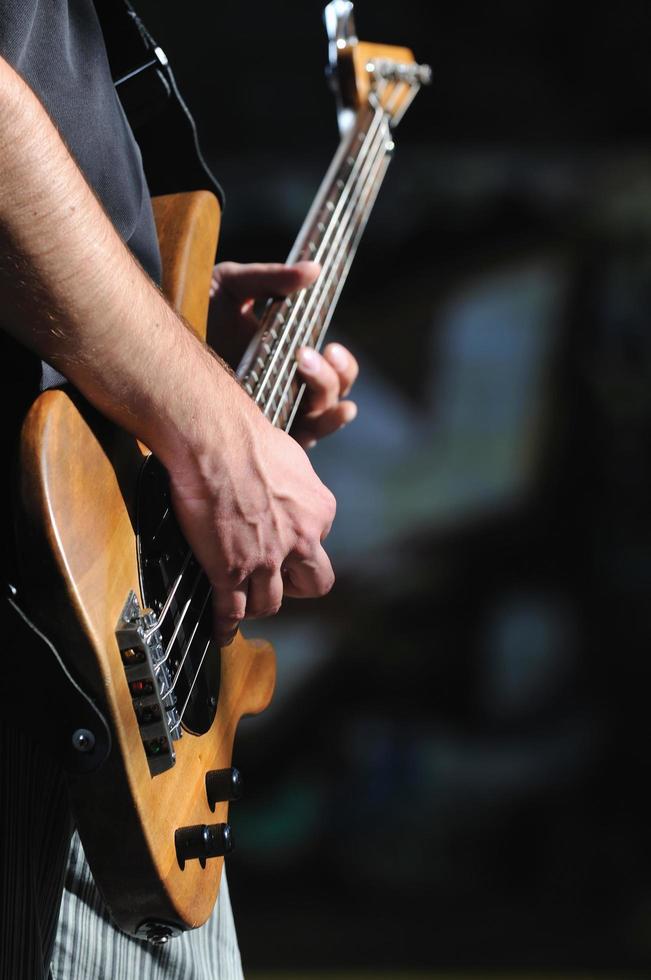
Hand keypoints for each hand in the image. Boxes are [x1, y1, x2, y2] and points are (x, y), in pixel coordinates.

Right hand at [168, 384, 336, 644]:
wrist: (216, 439)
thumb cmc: (249, 437)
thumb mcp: (293, 456)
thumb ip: (296, 480)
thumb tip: (288, 481)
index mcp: (320, 511)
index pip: (320, 540)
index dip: (299, 543)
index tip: (282, 539)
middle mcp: (301, 540)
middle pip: (313, 585)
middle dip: (295, 586)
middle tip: (276, 578)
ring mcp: (266, 559)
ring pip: (271, 603)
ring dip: (258, 603)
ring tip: (244, 600)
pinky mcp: (231, 570)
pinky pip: (232, 610)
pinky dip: (226, 625)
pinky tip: (221, 632)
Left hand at [208, 260, 357, 448]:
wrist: (152, 337)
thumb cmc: (195, 309)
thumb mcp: (233, 285)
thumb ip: (271, 278)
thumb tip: (314, 269)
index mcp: (289, 362)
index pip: (332, 373)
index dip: (342, 366)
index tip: (331, 348)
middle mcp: (285, 393)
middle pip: (329, 398)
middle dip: (329, 378)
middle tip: (305, 355)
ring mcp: (270, 417)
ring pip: (317, 422)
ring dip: (322, 399)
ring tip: (302, 369)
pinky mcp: (251, 437)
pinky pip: (292, 446)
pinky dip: (311, 433)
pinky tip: (310, 420)